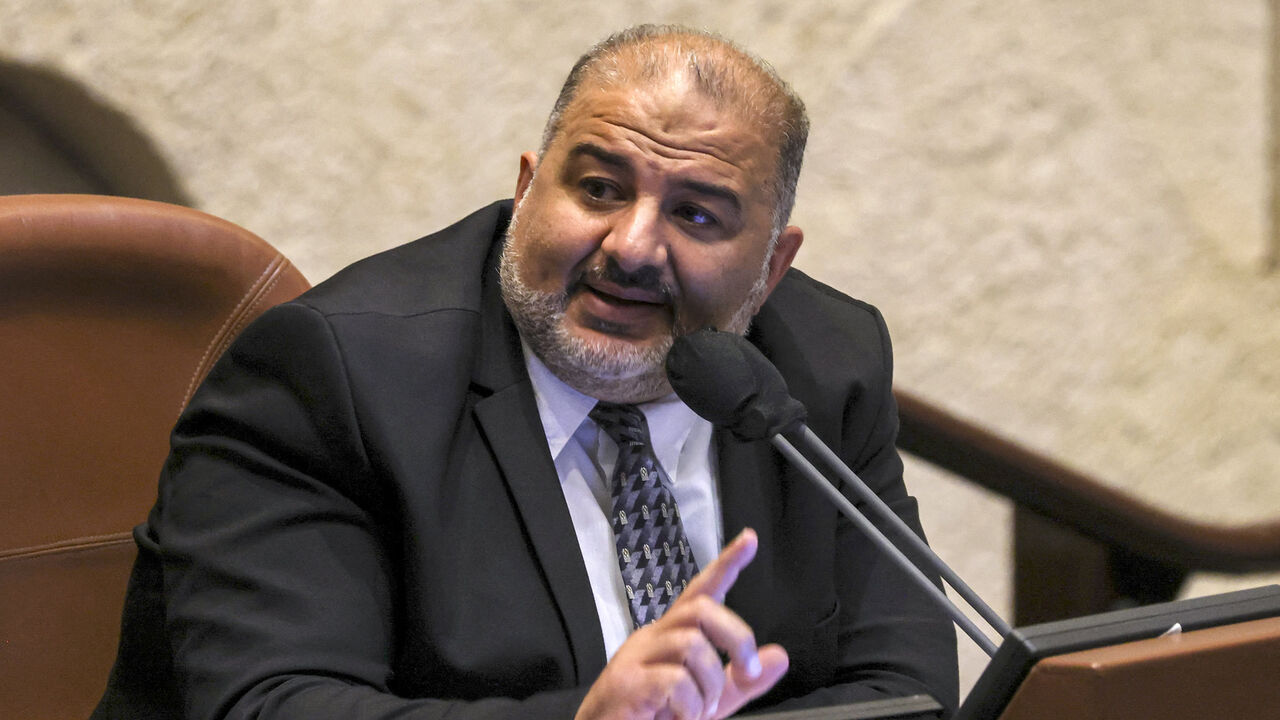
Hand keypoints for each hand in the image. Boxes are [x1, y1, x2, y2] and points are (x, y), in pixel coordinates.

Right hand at [575, 529, 788, 719]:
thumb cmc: (653, 717)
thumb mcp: (707, 700)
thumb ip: (740, 682)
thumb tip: (779, 657)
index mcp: (670, 636)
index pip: (700, 592)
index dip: (725, 565)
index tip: (749, 539)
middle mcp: (652, 638)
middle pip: (701, 610)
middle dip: (736, 638)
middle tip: (747, 673)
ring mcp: (635, 658)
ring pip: (692, 646)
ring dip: (710, 685)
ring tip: (698, 712)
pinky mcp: (626, 684)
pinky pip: (675, 681)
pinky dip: (689, 706)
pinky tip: (680, 718)